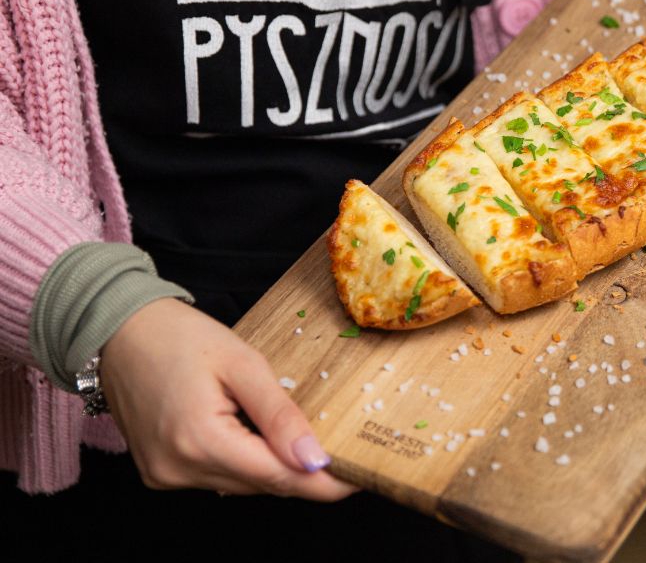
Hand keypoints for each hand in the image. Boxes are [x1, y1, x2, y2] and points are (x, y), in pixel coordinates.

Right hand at [102, 298, 356, 499]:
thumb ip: (281, 415)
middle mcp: (178, 469)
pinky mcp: (160, 472)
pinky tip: (250, 431)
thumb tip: (315, 459)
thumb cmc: (178, 337)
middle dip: (301, 469)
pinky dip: (243, 459)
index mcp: (200, 442)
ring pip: (242, 483)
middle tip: (337, 445)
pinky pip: (218, 476)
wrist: (118, 330)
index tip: (359, 478)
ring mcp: (166, 475)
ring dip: (271, 463)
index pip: (279, 478)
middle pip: (262, 483)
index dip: (323, 483)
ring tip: (291, 429)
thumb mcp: (243, 364)